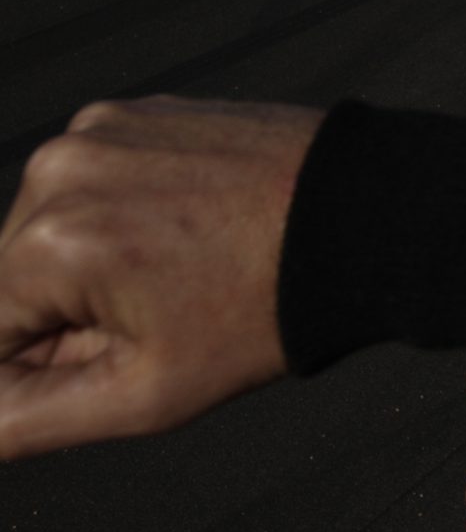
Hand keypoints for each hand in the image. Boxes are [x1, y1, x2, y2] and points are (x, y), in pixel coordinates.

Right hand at [0, 97, 318, 459]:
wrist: (366, 219)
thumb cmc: (270, 305)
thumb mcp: (144, 394)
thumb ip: (24, 418)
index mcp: (48, 240)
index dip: (35, 366)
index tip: (109, 359)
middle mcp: (60, 168)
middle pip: (11, 277)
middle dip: (63, 314)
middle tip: (159, 319)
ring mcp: (100, 129)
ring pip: (50, 231)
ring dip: (90, 266)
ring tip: (180, 275)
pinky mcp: (135, 113)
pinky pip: (94, 185)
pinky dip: (121, 217)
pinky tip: (187, 234)